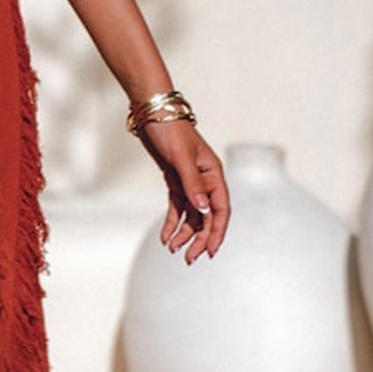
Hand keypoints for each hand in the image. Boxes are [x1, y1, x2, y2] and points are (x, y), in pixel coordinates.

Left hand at [140, 119, 229, 264]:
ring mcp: (190, 181)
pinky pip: (177, 207)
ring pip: (192, 215)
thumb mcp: (181, 157)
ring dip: (184, 232)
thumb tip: (204, 210)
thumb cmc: (169, 130)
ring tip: (172, 249)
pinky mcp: (176, 180)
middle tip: (189, 259)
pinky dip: (172, 222)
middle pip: (207, 216)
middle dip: (199, 238)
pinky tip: (166, 237)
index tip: (210, 252)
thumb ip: (192, 184)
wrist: (151, 112)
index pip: (221, 209)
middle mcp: (205, 180)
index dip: (217, 232)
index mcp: (213, 174)